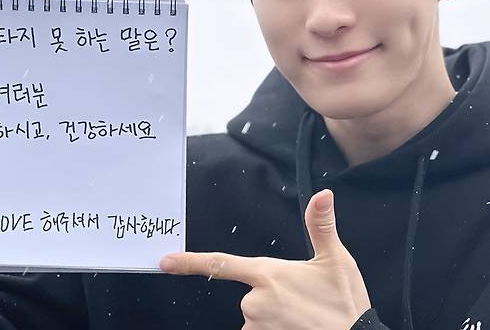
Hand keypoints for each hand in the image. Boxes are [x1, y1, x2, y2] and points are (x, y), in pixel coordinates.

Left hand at [160, 189, 371, 329]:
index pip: (220, 263)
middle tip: (301, 302)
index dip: (189, 262)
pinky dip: (276, 329)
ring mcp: (259, 327)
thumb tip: (322, 193)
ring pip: (256, 319)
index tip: (164, 262)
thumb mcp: (335, 259)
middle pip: (248, 296)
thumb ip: (320, 225)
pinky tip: (297, 326)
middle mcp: (256, 302)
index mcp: (268, 274)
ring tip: (303, 317)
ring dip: (273, 318)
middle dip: (268, 297)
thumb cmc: (346, 303)